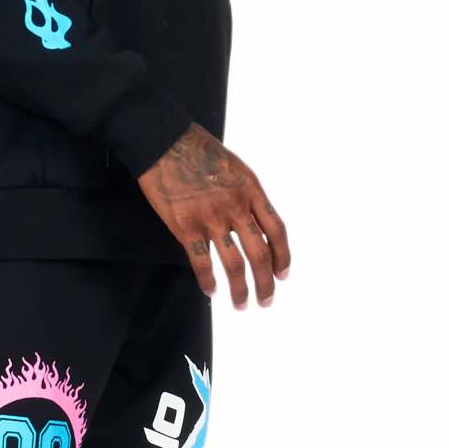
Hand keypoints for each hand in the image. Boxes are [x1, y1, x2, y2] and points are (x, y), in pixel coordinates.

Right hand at [137, 122, 289, 308]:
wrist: (165, 142)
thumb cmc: (199, 151)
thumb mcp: (236, 168)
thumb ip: (247, 196)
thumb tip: (254, 224)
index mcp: (252, 191)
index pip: (276, 230)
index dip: (283, 256)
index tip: (283, 274)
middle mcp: (236, 207)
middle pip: (260, 254)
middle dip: (266, 283)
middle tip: (266, 300)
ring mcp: (211, 219)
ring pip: (234, 263)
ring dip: (240, 289)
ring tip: (242, 304)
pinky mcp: (186, 227)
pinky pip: (202, 262)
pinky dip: (209, 281)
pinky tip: (211, 292)